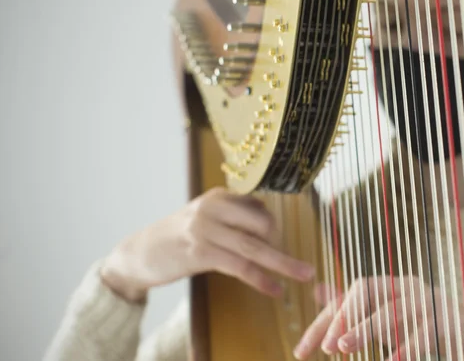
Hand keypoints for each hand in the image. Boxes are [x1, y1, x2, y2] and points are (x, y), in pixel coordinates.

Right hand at [100, 187, 314, 301]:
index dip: (276, 230)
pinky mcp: (200, 252)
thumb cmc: (176, 238)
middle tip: (298, 267)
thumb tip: (269, 224)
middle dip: (283, 246)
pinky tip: (275, 290)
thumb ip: (234, 218)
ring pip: (255, 247)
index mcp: (219, 196)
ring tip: (304, 275)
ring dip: (284, 263)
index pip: (261, 208)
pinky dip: (261, 279)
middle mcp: (214, 207)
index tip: (281, 247)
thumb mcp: (206, 219)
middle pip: (264, 224)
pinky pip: (240, 266)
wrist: (137, 254)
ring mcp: (206, 228)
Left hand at [293, 276, 463, 359]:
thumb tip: (321, 292)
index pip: (351, 293)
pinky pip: (423, 333)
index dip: (325, 319)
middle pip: (368, 291)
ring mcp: (430, 301)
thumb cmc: (426, 329)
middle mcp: (409, 286)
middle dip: (343, 317)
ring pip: (392, 311)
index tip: (303, 351)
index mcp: (393, 285)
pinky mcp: (448, 320)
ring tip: (344, 347)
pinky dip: (406, 348)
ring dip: (365, 329)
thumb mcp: (388, 319)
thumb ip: (358, 306)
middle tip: (327, 347)